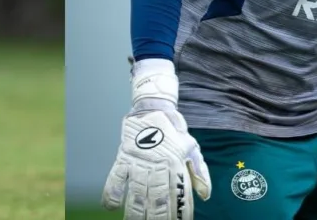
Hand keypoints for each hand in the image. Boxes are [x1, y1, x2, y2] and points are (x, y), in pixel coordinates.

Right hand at [102, 59, 210, 219]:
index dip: (181, 212)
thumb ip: (200, 173)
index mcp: (176, 165)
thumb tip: (205, 196)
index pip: (179, 194)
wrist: (154, 107)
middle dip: (158, 216)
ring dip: (136, 210)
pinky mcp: (124, 155)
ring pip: (137, 191)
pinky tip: (111, 207)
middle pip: (158, 197)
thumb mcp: (192, 148)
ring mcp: (140, 161)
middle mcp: (158, 165)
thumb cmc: (174, 131)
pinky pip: (116, 176)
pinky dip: (112, 191)